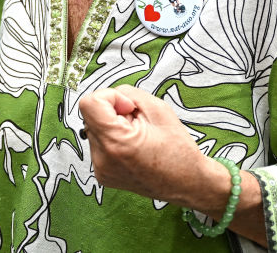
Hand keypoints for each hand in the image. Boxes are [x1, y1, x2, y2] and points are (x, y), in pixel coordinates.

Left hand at [78, 84, 215, 204]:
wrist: (187, 183)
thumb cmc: (178, 150)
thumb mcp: (158, 108)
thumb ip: (130, 93)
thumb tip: (112, 98)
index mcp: (116, 142)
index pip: (89, 103)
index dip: (110, 97)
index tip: (129, 107)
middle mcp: (102, 159)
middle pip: (91, 115)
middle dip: (113, 111)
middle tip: (138, 123)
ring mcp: (100, 169)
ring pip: (95, 129)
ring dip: (113, 125)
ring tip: (138, 137)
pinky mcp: (102, 174)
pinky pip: (99, 144)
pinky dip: (113, 139)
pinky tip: (132, 147)